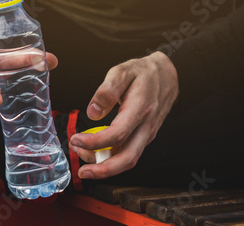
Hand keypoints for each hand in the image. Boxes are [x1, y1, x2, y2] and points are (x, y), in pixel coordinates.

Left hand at [69, 51, 178, 178]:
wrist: (167, 75)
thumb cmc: (142, 73)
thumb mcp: (122, 72)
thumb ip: (107, 91)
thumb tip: (93, 112)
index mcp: (140, 109)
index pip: (118, 134)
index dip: (95, 142)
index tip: (75, 140)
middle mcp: (146, 126)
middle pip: (127, 158)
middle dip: (103, 170)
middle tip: (82, 172)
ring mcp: (147, 133)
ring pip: (128, 159)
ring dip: (105, 165)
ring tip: (82, 156)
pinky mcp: (144, 136)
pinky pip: (129, 152)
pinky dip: (111, 157)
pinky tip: (94, 151)